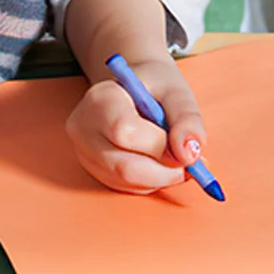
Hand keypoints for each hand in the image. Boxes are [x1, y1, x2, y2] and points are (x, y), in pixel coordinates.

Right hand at [65, 56, 207, 193]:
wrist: (131, 87)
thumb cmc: (154, 85)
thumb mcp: (176, 91)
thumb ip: (187, 119)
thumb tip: (189, 154)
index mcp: (101, 98)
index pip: (125, 132)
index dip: (161, 148)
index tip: (188, 151)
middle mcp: (84, 128)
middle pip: (123, 166)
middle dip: (164, 172)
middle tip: (190, 164)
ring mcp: (84, 152)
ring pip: (125, 182)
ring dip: (159, 178)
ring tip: (175, 159)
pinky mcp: (91, 169)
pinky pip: (124, 187)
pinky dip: (148, 182)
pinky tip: (158, 163)